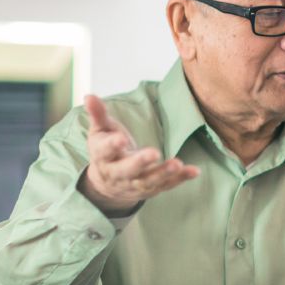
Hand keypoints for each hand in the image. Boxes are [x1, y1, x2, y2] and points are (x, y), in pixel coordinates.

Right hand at [78, 95, 198, 214]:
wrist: (108, 184)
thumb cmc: (106, 150)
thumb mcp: (99, 132)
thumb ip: (98, 115)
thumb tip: (89, 96)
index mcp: (103, 157)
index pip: (105, 151)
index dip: (112, 145)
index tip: (120, 139)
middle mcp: (118, 174)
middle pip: (128, 170)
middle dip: (140, 162)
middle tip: (154, 153)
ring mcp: (135, 184)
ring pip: (148, 181)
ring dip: (163, 173)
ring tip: (178, 164)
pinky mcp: (152, 189)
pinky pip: (167, 185)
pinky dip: (181, 179)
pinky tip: (194, 171)